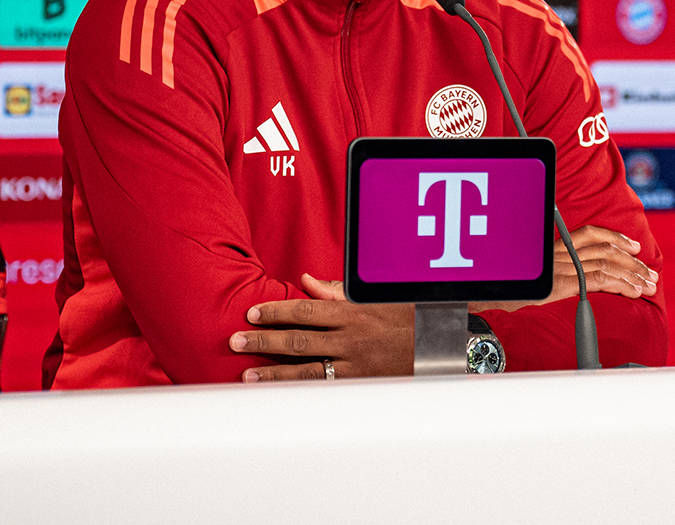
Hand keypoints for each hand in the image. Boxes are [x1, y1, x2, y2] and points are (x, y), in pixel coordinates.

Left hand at [230, 273, 412, 380]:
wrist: (439, 345)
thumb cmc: (406, 315)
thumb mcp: (375, 296)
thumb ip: (338, 290)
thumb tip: (306, 280)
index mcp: (353, 313)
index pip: (305, 310)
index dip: (275, 312)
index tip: (252, 314)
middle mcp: (351, 340)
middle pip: (298, 341)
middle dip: (263, 341)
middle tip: (236, 340)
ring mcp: (354, 365)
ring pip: (305, 370)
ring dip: (273, 373)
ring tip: (247, 375)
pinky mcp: (359, 384)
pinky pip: (322, 388)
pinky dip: (297, 390)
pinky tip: (278, 392)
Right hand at [471, 226, 658, 312]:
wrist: (478, 292)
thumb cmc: (499, 288)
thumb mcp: (527, 278)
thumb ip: (547, 275)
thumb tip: (563, 283)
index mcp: (551, 249)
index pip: (588, 233)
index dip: (614, 237)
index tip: (633, 245)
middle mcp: (557, 254)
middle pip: (604, 248)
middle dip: (632, 260)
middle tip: (650, 272)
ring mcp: (559, 267)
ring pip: (606, 262)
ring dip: (632, 273)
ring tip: (648, 284)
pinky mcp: (559, 283)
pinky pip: (597, 279)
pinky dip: (620, 284)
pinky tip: (633, 292)